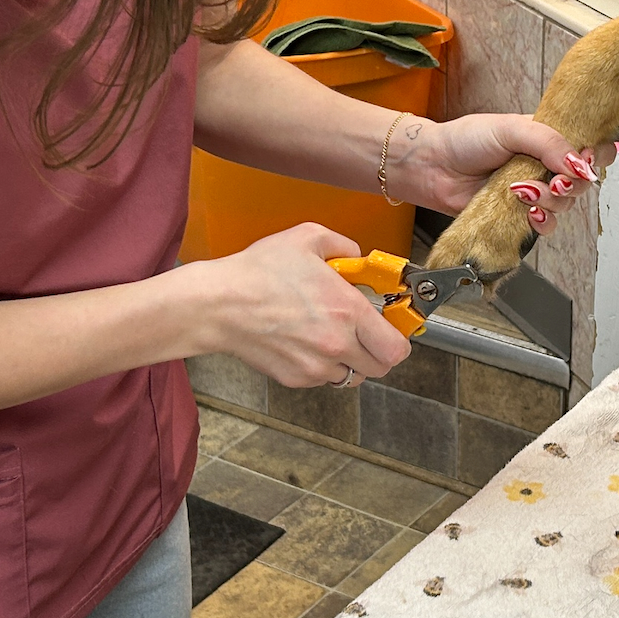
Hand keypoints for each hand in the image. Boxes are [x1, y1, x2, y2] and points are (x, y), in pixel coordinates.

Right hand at [193, 224, 411, 388]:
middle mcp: (336, 344)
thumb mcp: (307, 238)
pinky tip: (305, 342)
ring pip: (351, 376)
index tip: (392, 328)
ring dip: (350, 361)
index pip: (396, 347)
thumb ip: (343, 245)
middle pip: (380, 367)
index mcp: (347, 311)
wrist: (218, 304)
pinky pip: (322, 379)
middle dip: (377, 351)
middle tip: (365, 334)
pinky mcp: (295, 378)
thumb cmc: (258, 272)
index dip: (400, 340)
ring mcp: (315, 366)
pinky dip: (322, 366)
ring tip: (332, 338)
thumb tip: (357, 256)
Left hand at [396, 114, 606, 235]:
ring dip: (552, 201)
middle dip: (573, 183)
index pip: (591, 146)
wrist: (433, 167)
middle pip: (582, 181)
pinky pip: (545, 226)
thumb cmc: (466, 140)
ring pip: (565, 205)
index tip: (586, 159)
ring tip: (524, 192)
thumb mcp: (511, 128)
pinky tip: (528, 213)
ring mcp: (534, 192)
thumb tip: (581, 164)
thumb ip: (549, 142)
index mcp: (549, 138)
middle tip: (556, 180)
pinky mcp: (519, 216)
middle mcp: (545, 166)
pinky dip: (543, 222)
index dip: (596, 155)